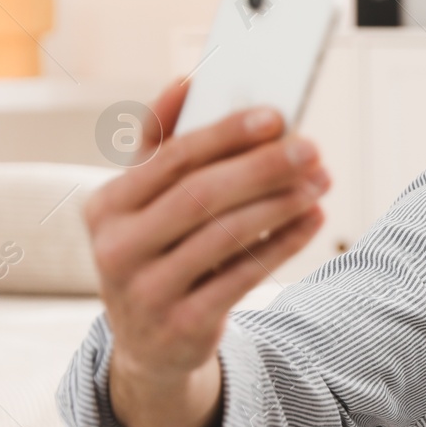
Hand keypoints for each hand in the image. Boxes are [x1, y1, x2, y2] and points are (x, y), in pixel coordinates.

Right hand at [85, 78, 330, 380]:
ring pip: (226, 235)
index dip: (225, 134)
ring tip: (319, 182)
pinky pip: (244, 276)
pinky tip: (313, 220)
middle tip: (311, 148)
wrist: (149, 344)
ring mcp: (147, 291)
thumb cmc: (156, 253)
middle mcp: (117, 248)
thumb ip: (163, 147)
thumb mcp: (146, 206)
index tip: (275, 115)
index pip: (171, 158)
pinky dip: (283, 243)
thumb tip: (187, 81)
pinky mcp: (183, 324)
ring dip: (280, 204)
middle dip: (262, 167)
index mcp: (106, 206)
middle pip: (201, 195)